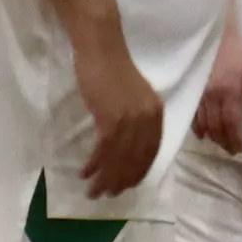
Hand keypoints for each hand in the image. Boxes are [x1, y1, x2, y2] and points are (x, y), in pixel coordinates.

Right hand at [75, 46, 165, 194]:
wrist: (101, 46)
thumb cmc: (113, 67)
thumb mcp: (133, 95)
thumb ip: (136, 116)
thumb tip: (128, 141)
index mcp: (156, 113)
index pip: (151, 151)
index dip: (138, 171)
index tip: (127, 184)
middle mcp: (147, 119)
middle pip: (135, 159)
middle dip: (121, 180)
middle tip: (108, 194)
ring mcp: (130, 119)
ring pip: (118, 158)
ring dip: (105, 179)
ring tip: (93, 192)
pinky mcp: (110, 118)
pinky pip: (103, 150)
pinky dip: (94, 164)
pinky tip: (85, 173)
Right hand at [194, 32, 241, 153]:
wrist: (214, 36)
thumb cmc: (237, 53)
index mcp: (229, 92)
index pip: (231, 123)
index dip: (235, 139)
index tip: (241, 148)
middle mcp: (212, 97)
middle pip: (217, 127)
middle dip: (225, 142)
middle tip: (232, 150)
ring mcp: (199, 94)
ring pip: (204, 123)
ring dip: (213, 137)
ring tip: (220, 144)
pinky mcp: (191, 90)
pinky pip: (192, 114)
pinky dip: (197, 127)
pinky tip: (202, 134)